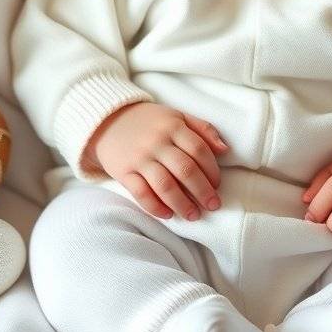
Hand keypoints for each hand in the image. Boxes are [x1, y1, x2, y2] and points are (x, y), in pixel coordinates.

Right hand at [84, 102, 228, 220]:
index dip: (212, 170)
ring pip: (165, 185)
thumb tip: (225, 150)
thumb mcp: (177, 116)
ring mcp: (139, 158)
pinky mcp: (123, 172)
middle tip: (213, 205)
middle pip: (185, 170)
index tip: (218, 185)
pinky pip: (141, 194)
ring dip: (182, 204)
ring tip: (194, 215)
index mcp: (173, 126)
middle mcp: (157, 142)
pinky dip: (156, 207)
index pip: (199, 150)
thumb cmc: (149, 122)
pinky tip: (168, 215)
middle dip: (203, 191)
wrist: (107, 120)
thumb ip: (202, 129)